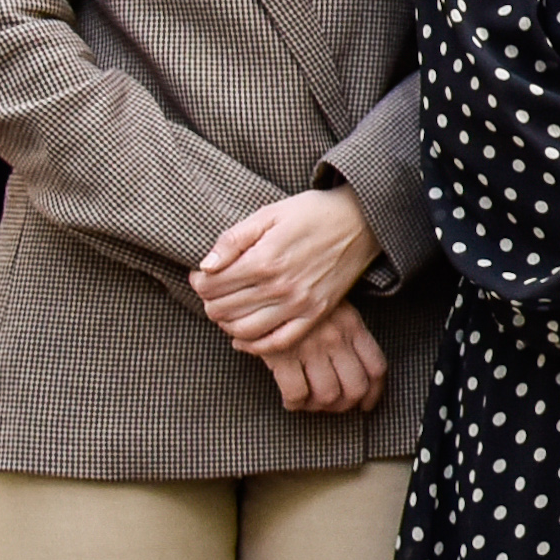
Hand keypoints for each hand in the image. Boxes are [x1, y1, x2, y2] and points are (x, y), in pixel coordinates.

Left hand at [193, 186, 379, 355]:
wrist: (360, 221)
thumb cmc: (311, 213)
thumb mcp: (268, 214)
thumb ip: (233, 240)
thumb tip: (206, 266)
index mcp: (264, 259)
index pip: (212, 285)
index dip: (198, 282)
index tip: (201, 275)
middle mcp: (280, 287)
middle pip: (223, 309)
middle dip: (208, 301)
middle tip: (211, 292)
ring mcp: (299, 304)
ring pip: (244, 330)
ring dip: (225, 323)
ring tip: (226, 309)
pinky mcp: (315, 314)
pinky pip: (278, 342)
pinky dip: (254, 346)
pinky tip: (242, 337)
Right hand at [257, 300, 387, 417]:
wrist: (270, 281)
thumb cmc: (300, 295)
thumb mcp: (332, 304)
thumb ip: (346, 331)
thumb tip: (355, 367)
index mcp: (352, 325)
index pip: (376, 368)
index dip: (373, 393)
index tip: (366, 403)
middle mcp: (336, 338)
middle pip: (354, 388)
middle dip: (344, 405)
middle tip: (333, 407)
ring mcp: (311, 347)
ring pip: (327, 395)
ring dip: (318, 406)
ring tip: (309, 402)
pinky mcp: (283, 355)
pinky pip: (297, 393)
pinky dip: (295, 403)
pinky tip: (291, 400)